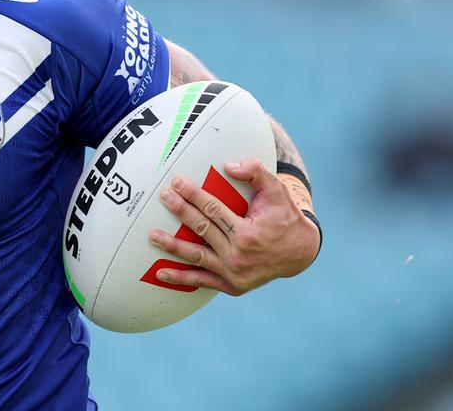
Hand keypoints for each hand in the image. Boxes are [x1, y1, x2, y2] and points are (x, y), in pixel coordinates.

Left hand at [149, 159, 319, 294]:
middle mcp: (239, 255)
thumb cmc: (285, 217)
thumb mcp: (277, 191)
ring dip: (172, 246)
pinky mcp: (232, 286)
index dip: (193, 195)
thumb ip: (256, 173)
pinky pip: (201, 281)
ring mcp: (233, 274)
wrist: (300, 254)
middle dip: (180, 211)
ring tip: (152, 235)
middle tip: (163, 196)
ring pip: (196, 257)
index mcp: (248, 233)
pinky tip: (160, 273)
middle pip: (201, 229)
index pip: (213, 209)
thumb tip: (229, 166)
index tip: (176, 182)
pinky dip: (181, 279)